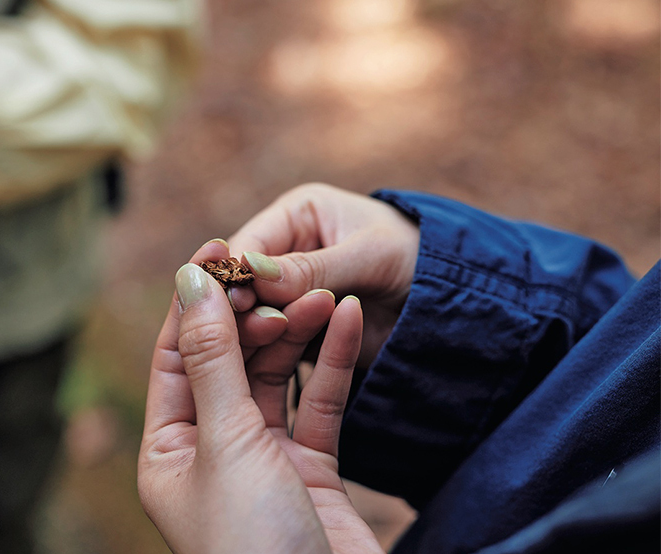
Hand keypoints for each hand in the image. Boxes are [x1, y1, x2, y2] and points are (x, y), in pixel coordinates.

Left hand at [138, 239, 382, 553]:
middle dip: (254, 315)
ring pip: (279, 378)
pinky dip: (334, 364)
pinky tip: (346, 320)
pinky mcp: (313, 469)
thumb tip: (191, 279)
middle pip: (229, 361)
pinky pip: (321, 404)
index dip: (195, 300)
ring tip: (324, 291)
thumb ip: (214, 361)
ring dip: (299, 333)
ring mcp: (264, 459)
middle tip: (279, 273)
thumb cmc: (254, 545)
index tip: (221, 247)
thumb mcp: (227, 444)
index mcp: (169, 449)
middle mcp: (212, 450)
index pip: (176, 355)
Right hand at [228, 183, 420, 368]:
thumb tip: (251, 271)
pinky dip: (273, 352)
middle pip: (245, 282)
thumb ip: (312, 267)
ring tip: (271, 340)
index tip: (236, 299)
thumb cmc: (416, 258)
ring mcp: (291, 294)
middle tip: (255, 326)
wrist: (453, 302)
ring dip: (258, 331)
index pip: (248, 244)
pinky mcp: (301, 329)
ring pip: (255, 315)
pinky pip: (276, 342)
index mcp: (296, 216)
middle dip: (245, 304)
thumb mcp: (367, 255)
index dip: (237, 273)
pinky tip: (274, 361)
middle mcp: (286, 252)